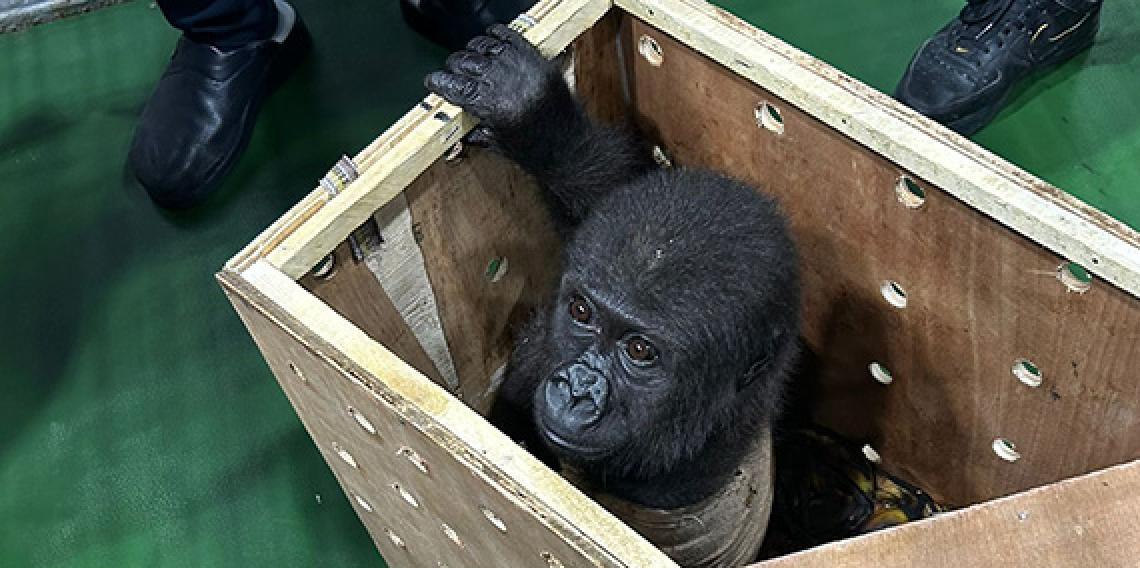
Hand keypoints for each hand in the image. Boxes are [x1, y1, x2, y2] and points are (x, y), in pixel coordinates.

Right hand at [425, 24, 560, 143]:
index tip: (432, 81)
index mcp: (498, 110)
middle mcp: (511, 86)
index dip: (441, 83)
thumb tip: (455, 119)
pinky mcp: (540, 63)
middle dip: (455, 67)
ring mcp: (527, 71)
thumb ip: (475, 128)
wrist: (573, 150)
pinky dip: (498, 36)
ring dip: (473, 50)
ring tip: (468, 57)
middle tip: (450, 72)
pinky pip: (513, 39)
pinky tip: (489, 38)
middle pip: (470, 64)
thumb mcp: (499, 145)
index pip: (459, 87)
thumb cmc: (538, 154)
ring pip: (488, 47)